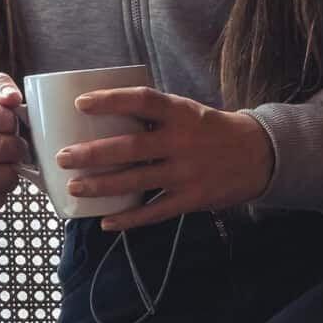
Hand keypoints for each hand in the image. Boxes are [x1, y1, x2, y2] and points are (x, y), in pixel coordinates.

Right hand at [0, 73, 25, 222]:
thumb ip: (1, 88)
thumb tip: (12, 98)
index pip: (3, 117)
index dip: (13, 123)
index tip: (6, 126)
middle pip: (4, 148)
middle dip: (17, 149)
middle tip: (12, 149)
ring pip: (3, 177)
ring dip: (12, 173)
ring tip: (3, 167)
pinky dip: (1, 196)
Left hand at [57, 85, 274, 231]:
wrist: (259, 155)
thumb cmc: (211, 130)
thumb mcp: (188, 111)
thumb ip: (154, 114)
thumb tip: (103, 114)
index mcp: (180, 113)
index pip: (142, 100)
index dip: (111, 100)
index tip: (80, 104)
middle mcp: (182, 142)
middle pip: (131, 147)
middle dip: (93, 154)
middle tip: (63, 157)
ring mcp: (187, 173)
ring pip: (137, 181)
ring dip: (102, 186)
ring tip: (74, 187)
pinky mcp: (192, 199)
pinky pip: (155, 212)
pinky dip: (129, 220)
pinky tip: (105, 222)